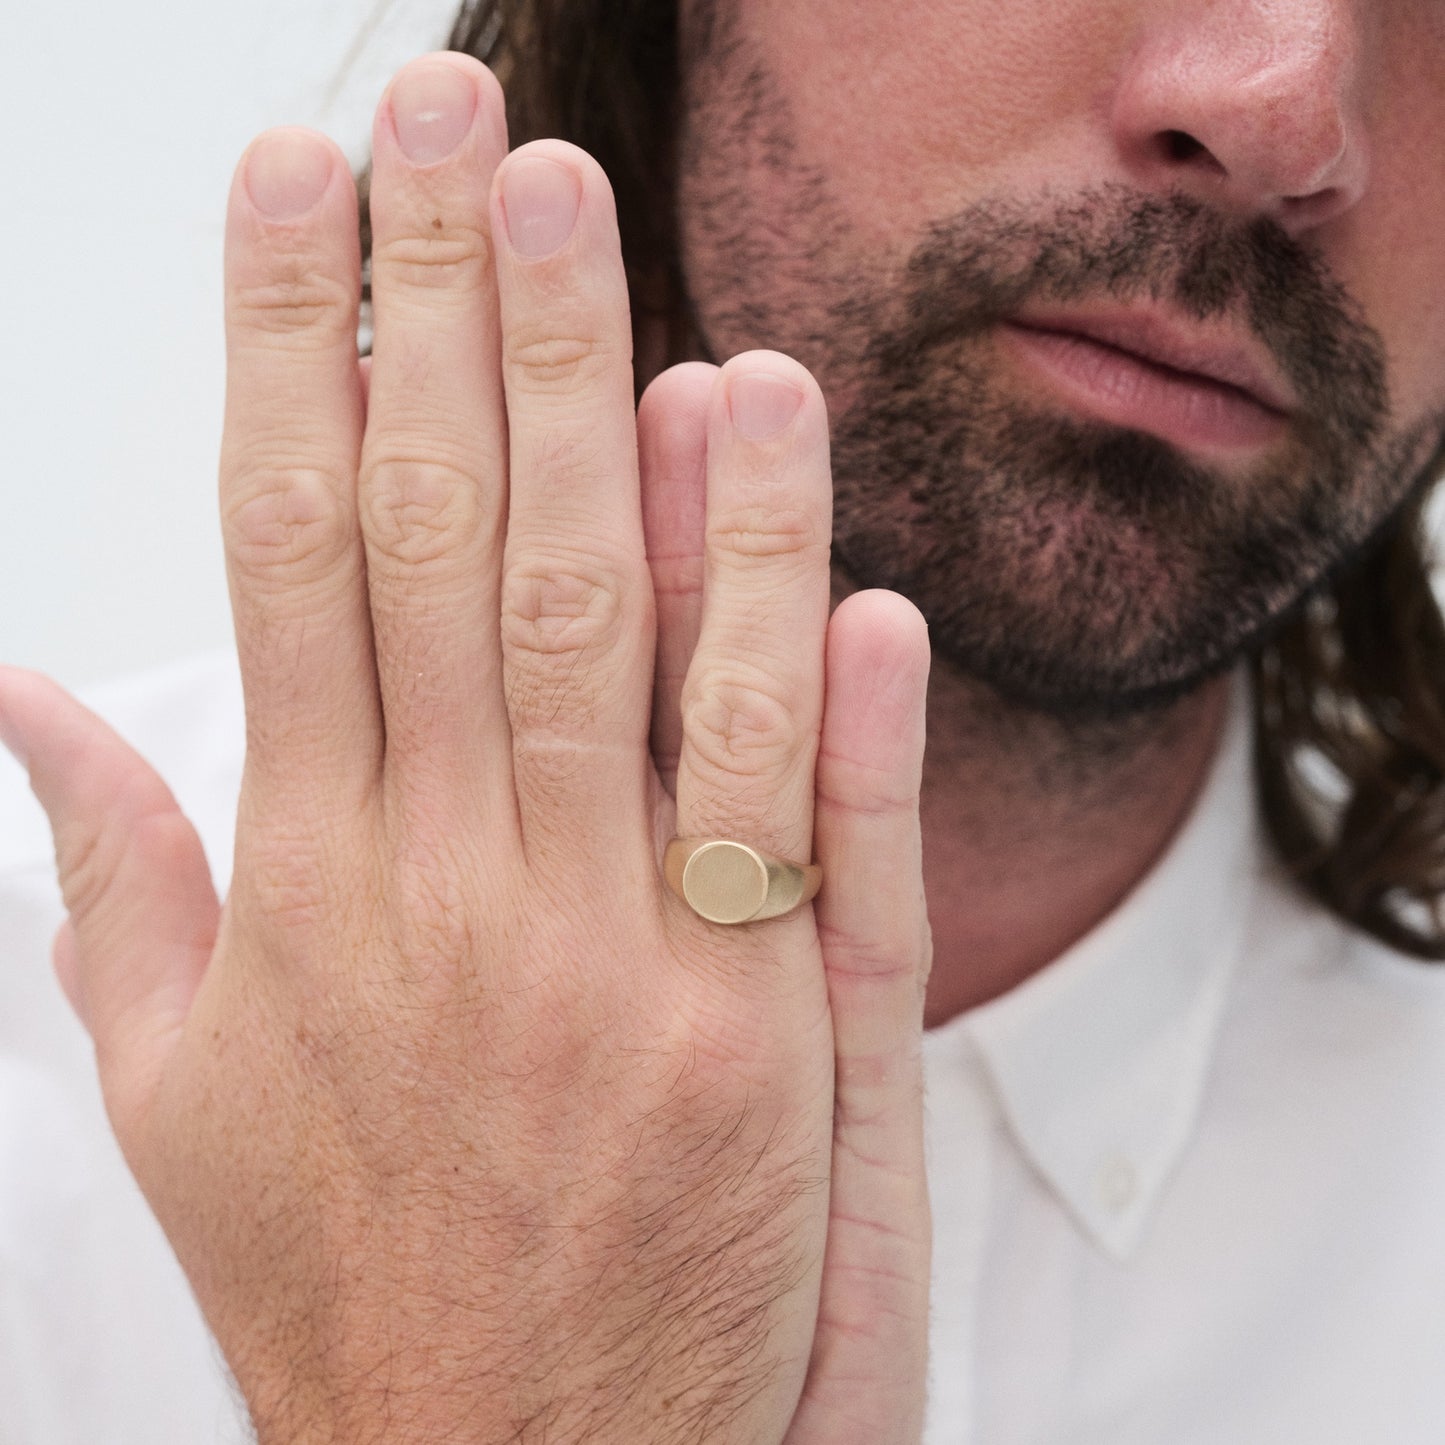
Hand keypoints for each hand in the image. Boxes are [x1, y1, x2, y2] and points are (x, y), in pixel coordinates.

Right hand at [0, 53, 930, 1442]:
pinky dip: (799, 645)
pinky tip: (791, 486)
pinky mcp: (761, 1045)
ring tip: (622, 243)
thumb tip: (36, 702)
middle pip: (450, 546)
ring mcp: (619, 969)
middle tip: (461, 124)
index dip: (285, 350)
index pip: (285, 552)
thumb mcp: (185, 1097)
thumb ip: (127, 884)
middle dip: (454, 317)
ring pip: (629, 647)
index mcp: (307, 890)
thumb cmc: (361, 1285)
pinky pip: (793, 806)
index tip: (293, 191)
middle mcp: (453, 901)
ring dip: (638, 429)